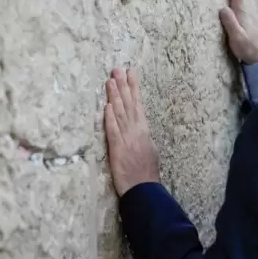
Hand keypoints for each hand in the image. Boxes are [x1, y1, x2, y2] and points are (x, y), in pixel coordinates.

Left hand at [104, 68, 159, 196]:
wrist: (145, 189)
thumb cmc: (146, 173)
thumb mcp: (149, 150)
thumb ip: (141, 136)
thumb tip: (138, 126)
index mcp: (144, 130)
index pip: (138, 104)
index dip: (134, 88)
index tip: (131, 73)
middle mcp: (136, 131)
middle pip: (129, 104)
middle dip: (123, 85)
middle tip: (118, 69)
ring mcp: (127, 139)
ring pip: (120, 113)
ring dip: (115, 96)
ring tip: (110, 80)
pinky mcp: (118, 149)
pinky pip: (113, 131)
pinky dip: (111, 118)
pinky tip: (107, 106)